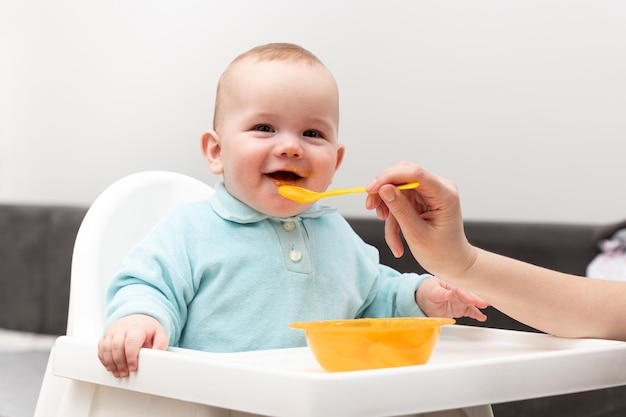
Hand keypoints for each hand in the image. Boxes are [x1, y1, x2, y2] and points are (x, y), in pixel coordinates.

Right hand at [97, 314, 168, 377]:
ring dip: (111, 364)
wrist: (137, 319)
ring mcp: (112, 332)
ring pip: (106, 349)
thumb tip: (158, 352)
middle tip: (125, 373)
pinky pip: (101, 349)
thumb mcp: (159, 333)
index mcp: (136, 328)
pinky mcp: (105, 336)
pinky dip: (104, 360)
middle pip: (116, 347)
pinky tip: (111, 367)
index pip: (131, 342)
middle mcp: (122, 329)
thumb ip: (161, 343)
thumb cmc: (147, 328)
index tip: (133, 368)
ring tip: (118, 373)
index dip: (131, 357)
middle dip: (120, 363)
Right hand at [365, 161, 476, 278]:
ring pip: (397, 188)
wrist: (452, 263)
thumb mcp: (417, 234)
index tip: (370, 190)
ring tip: (386, 227)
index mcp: (445, 194)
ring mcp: (430, 192)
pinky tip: (395, 236)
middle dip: (383, 189)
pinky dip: (393, 216)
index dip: (389, 176)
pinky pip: (400, 199)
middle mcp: (439, 187)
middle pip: (403, 174)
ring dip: (387, 207)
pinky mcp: (422, 199)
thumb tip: (383, 188)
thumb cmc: (441, 253)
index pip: (415, 173)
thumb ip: (400, 209)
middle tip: (370, 207)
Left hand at [416, 276, 488, 320]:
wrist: (424, 300)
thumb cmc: (428, 292)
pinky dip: (476, 314)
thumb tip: (449, 293)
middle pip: (469, 294)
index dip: (465, 295)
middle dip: (476, 299)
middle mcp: (458, 291)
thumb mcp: (432, 291)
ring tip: (485, 306)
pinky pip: (470, 311)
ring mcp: (461, 300)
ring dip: (478, 305)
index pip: (460, 289)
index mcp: (451, 284)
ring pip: (472, 302)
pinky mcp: (461, 308)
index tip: (471, 301)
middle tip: (483, 303)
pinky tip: (482, 317)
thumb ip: (440, 293)